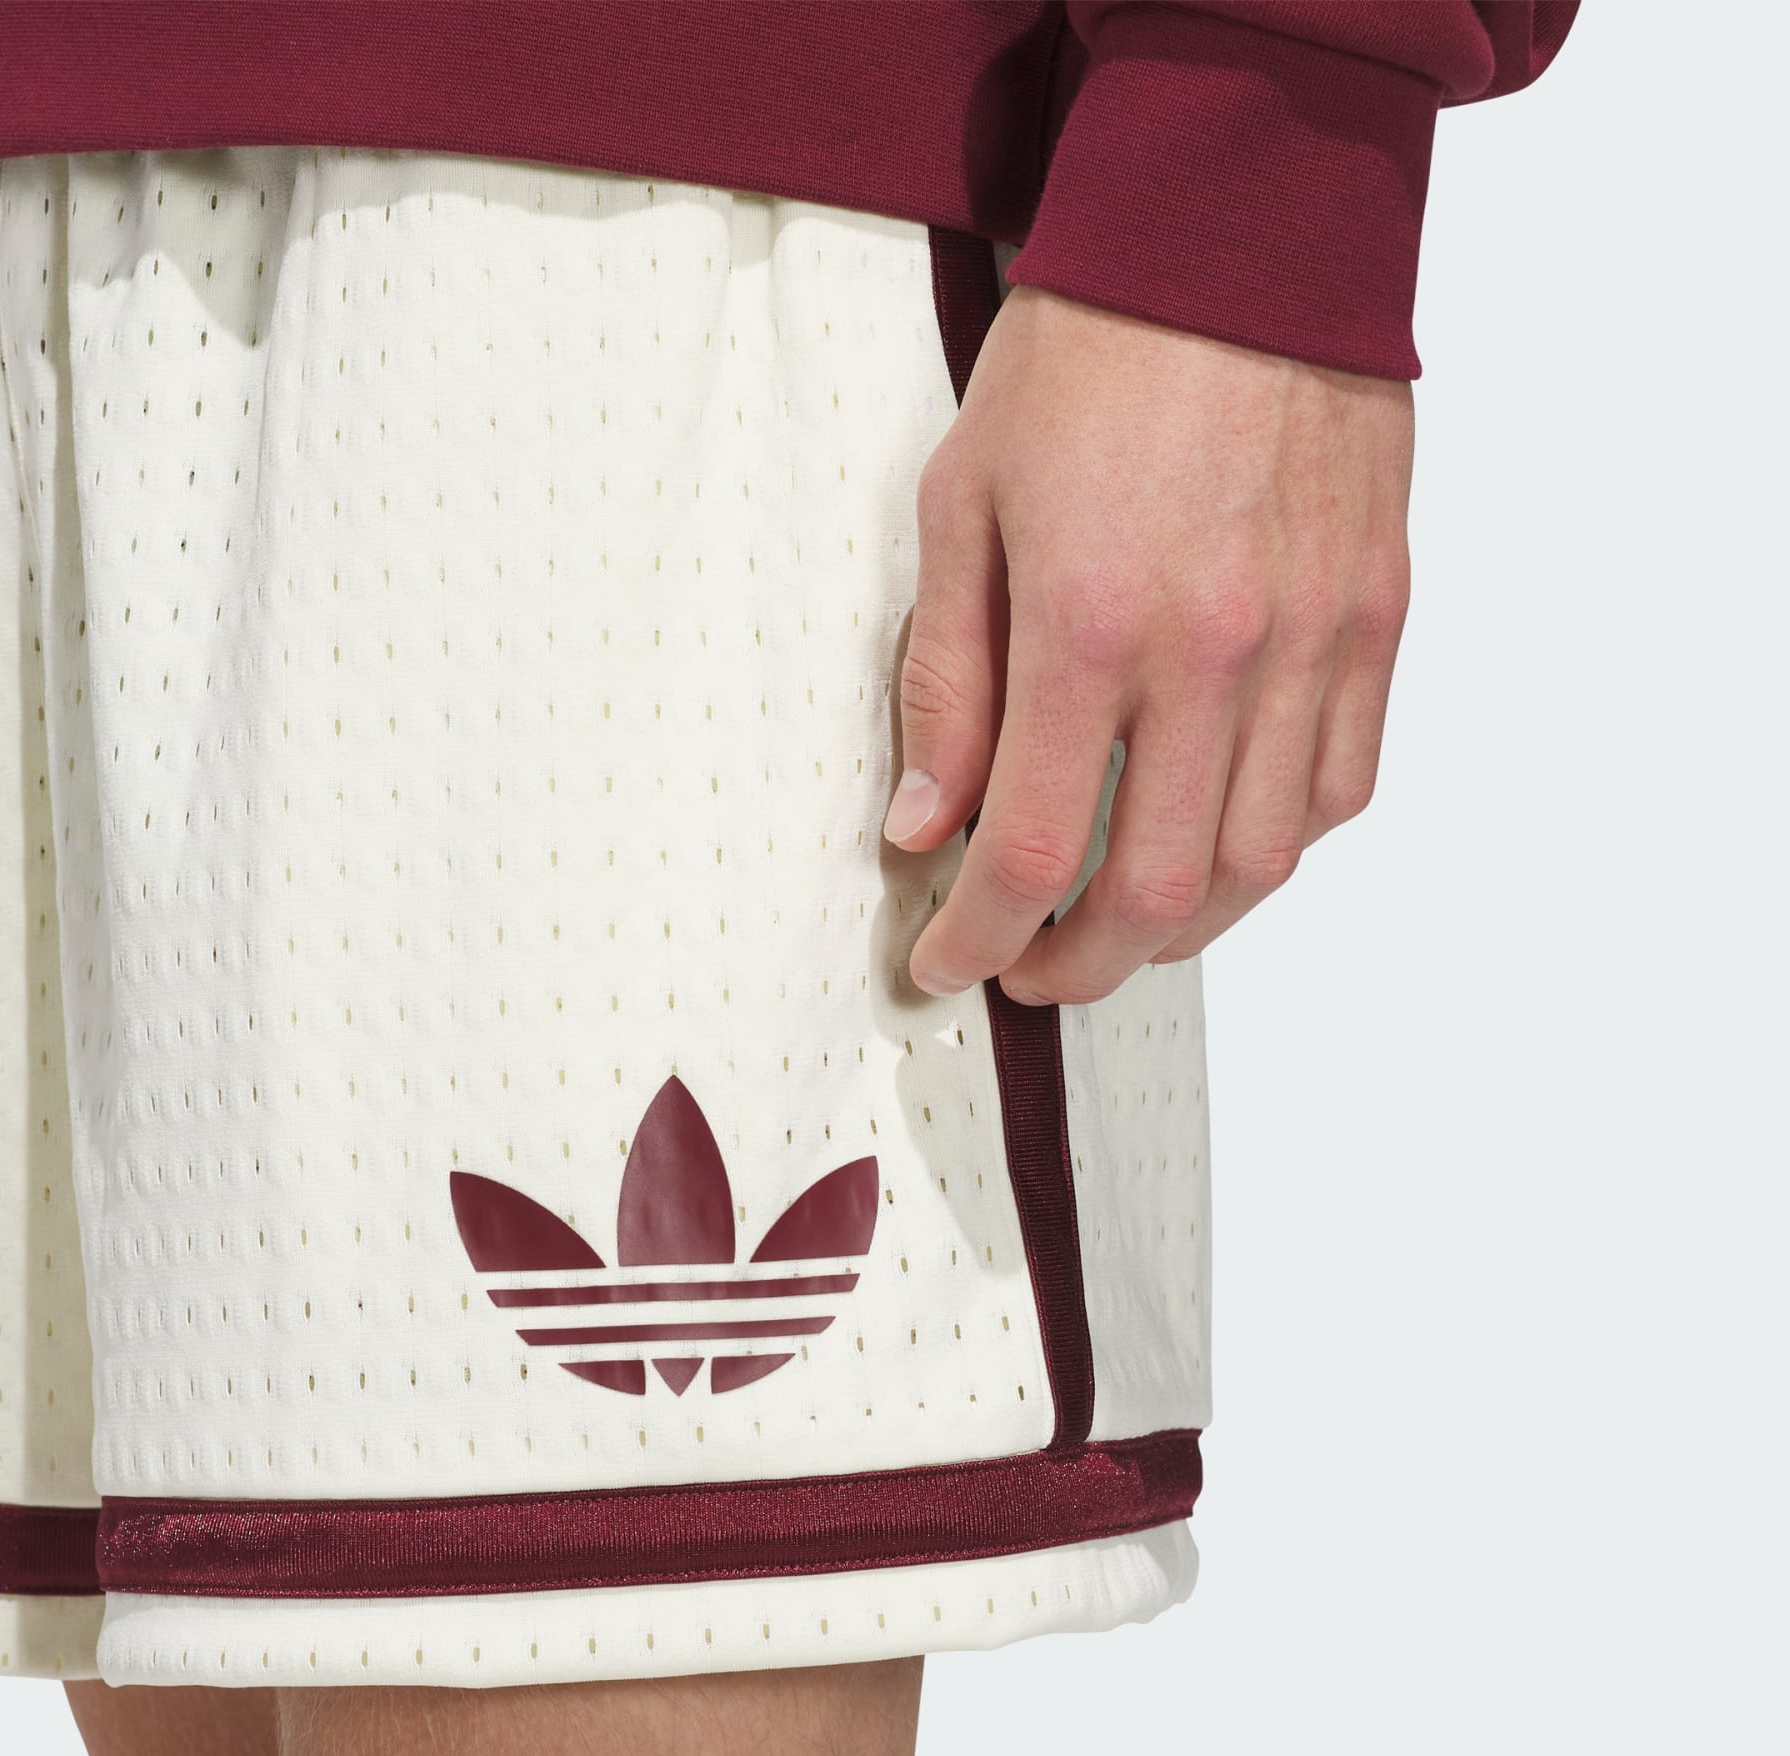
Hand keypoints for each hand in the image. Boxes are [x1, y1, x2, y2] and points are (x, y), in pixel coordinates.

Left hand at [887, 287, 1413, 1001]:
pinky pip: (1341, 786)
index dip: (980, 939)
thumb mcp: (960, 507)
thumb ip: (944, 684)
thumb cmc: (1083, 359)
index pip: (1031, 851)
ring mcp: (1313, 641)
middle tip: (1033, 971)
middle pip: (1158, 892)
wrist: (1239, 237)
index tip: (949, 965)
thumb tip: (926, 830)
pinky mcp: (1376, 617)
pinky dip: (1276, 852)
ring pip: (1262, 864)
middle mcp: (1214, 652)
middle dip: (1082, 966)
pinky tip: (1221, 848)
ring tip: (1119, 929)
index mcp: (1088, 625)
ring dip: (1182, 931)